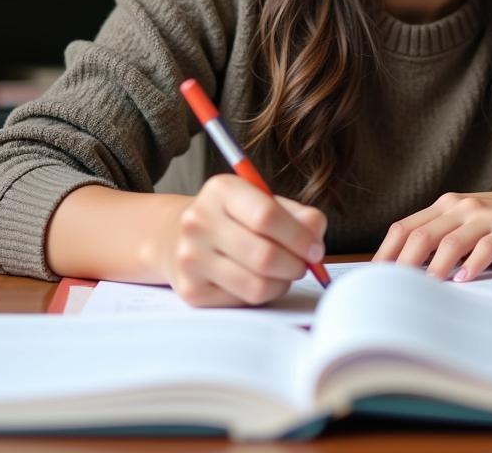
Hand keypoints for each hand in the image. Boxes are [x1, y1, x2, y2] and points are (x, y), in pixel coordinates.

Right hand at [156, 174, 326, 306]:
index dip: (299, 236)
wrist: (176, 235)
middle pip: (264, 256)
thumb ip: (296, 214)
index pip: (267, 216)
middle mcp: (199, 222)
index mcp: (221, 190)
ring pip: (256, 285)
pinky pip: (242, 301)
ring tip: (284, 272)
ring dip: (282, 283)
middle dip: (296, 265)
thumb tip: (316, 235)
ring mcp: (191, 258)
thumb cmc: (233, 217)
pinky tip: (260, 280)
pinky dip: (263, 294)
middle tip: (305, 264)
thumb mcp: (261, 200)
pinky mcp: (191, 291)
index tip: (316, 248)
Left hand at [372, 182, 491, 282]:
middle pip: (421, 235)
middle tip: (389, 293)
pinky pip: (488, 246)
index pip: (405, 227)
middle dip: (401, 266)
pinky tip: (465, 281)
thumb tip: (410, 274)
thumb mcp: (474, 224)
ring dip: (434, 268)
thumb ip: (446, 239)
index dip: (385, 253)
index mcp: (448, 204)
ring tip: (423, 292)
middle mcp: (463, 205)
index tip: (372, 279)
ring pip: (450, 241)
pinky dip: (473, 264)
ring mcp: (488, 215)